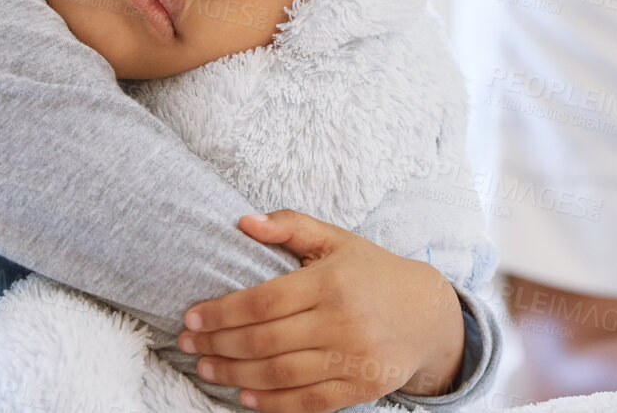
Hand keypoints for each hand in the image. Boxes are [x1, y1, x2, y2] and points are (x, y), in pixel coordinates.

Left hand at [177, 209, 466, 411]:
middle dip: (219, 346)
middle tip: (189, 347)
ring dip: (235, 375)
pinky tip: (244, 396)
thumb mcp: (337, 240)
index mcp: (332, 280)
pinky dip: (271, 403)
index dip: (222, 312)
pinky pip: (307, 401)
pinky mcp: (360, 388)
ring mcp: (352, 358)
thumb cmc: (372, 273)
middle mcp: (342, 320)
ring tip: (208, 370)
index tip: (192, 319)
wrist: (428, 314)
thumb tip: (244, 221)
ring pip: (280, 374)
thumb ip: (291, 226)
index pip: (263, 300)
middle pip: (265, 340)